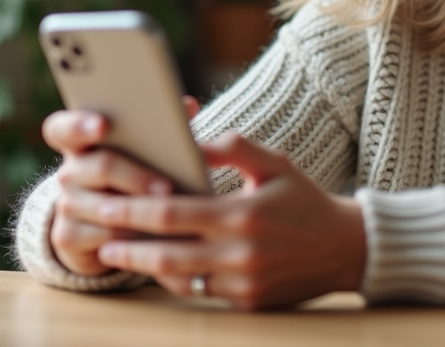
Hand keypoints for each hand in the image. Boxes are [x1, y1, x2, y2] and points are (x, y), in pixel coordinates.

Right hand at [42, 95, 199, 276]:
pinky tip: (154, 237)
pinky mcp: (68, 237)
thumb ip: (162, 126)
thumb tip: (188, 105)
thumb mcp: (142, 151)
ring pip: (104, 206)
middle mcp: (69, 171)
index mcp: (80, 142)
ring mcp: (66, 204)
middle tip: (167, 187)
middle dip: (136, 176)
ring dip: (138, 211)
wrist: (103, 225)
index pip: (63, 127)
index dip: (79, 124)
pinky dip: (132, 238)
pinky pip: (104, 238)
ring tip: (168, 211)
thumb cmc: (132, 175)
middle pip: (99, 166)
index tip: (102, 125)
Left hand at [93, 132, 366, 309]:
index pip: (172, 213)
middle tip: (99, 235)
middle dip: (127, 245)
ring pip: (178, 278)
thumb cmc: (305, 199)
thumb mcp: (275, 163)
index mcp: (241, 215)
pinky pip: (200, 292)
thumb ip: (233, 148)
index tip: (107, 203)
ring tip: (118, 251)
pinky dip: (176, 280)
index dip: (133, 210)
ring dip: (145, 266)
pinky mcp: (248, 303)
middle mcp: (239, 254)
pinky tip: (159, 265)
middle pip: (166, 253)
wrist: (345, 249)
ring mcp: (243, 283)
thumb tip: (192, 141)